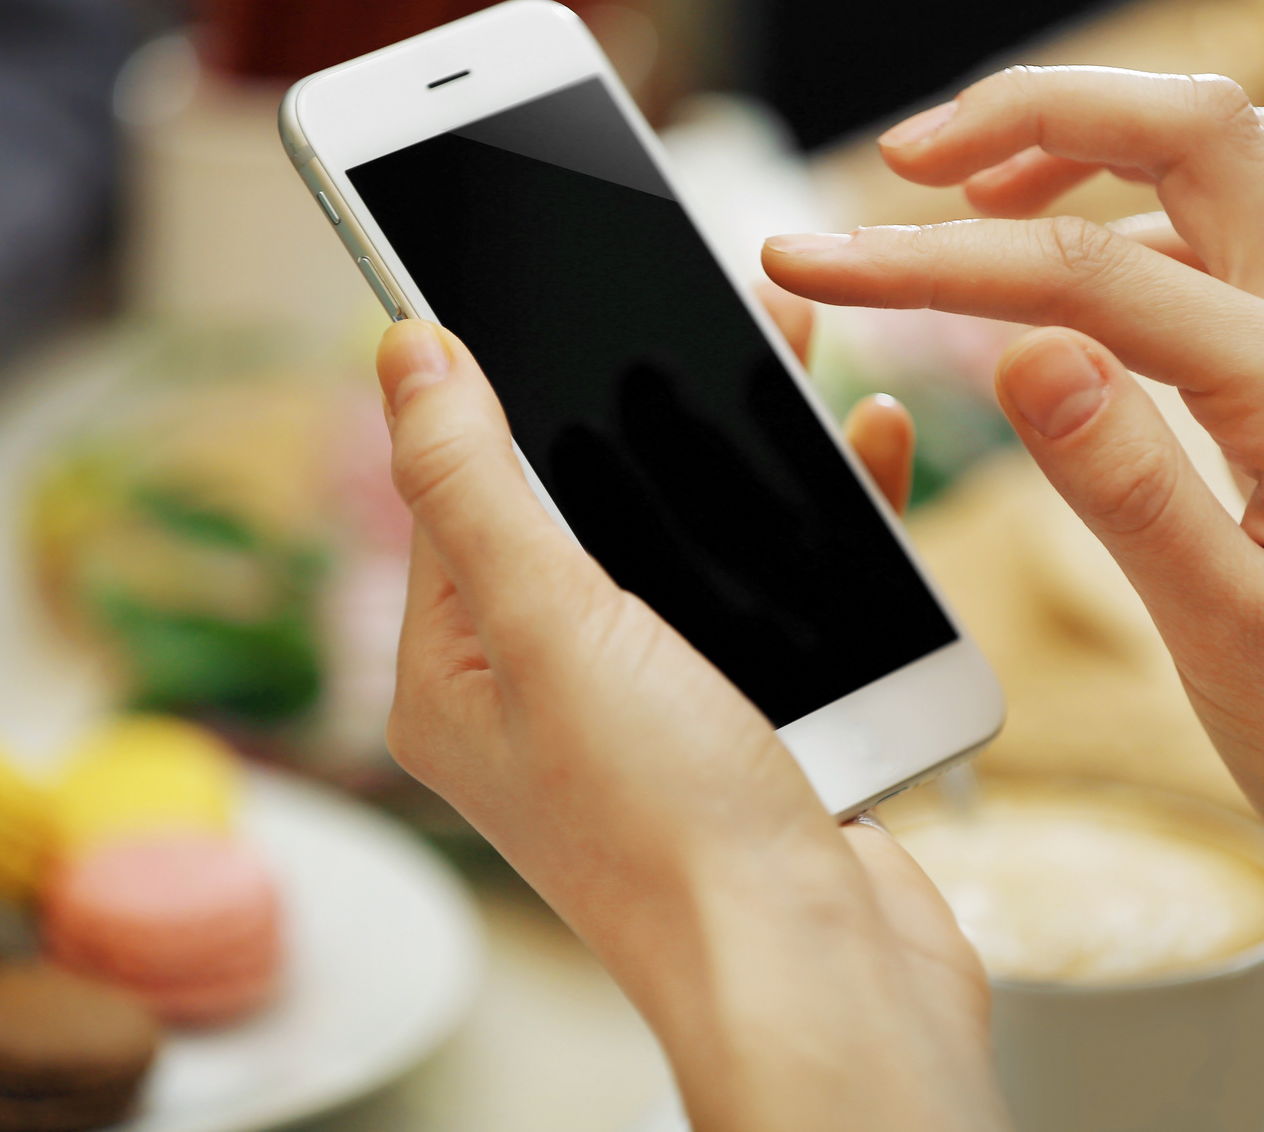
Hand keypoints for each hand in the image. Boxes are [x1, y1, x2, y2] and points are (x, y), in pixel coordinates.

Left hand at [375, 314, 1000, 1130]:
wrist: (820, 979)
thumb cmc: (670, 833)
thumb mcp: (550, 630)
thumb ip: (476, 485)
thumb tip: (406, 355)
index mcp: (458, 678)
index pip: (455, 497)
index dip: (494, 387)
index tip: (536, 283)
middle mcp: (546, 693)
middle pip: (584, 503)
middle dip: (640, 399)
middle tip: (692, 293)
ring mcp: (653, 708)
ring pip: (690, 538)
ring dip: (739, 446)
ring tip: (785, 339)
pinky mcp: (752, 719)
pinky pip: (774, 590)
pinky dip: (815, 522)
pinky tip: (857, 450)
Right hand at [763, 65, 1263, 980]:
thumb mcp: (1236, 643)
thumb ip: (1130, 489)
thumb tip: (1021, 351)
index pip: (1088, 277)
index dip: (934, 259)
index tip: (820, 257)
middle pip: (1193, 132)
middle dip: (1035, 114)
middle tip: (907, 160)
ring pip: (1225, 161)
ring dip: (1093, 143)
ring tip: (971, 192)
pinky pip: (1234, 236)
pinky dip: (1131, 212)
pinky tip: (1062, 286)